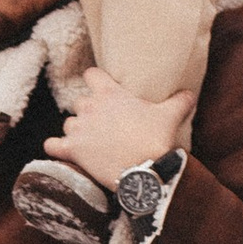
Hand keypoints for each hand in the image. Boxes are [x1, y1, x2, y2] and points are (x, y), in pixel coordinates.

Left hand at [45, 67, 196, 193]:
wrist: (145, 169)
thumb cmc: (156, 138)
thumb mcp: (170, 114)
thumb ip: (179, 100)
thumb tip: (190, 93)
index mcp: (110, 93)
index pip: (91, 74)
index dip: (95, 80)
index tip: (101, 88)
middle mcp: (90, 107)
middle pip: (79, 102)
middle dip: (88, 112)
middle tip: (103, 124)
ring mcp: (78, 128)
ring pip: (68, 123)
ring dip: (76, 130)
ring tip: (90, 142)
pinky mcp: (72, 150)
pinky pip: (52, 145)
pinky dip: (56, 148)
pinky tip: (62, 151)